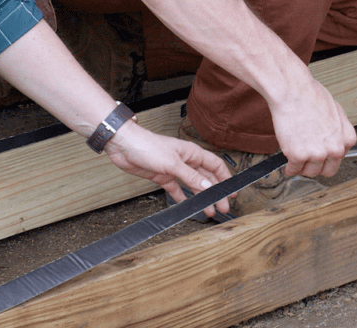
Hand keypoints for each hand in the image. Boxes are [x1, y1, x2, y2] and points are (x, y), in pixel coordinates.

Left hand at [104, 123, 232, 218]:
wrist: (125, 146)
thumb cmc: (148, 146)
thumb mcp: (173, 163)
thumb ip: (191, 176)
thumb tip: (208, 186)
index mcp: (193, 153)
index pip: (215, 165)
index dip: (225, 178)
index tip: (231, 191)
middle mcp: (186, 161)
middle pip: (206, 178)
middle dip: (215, 192)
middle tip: (222, 207)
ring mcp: (175, 169)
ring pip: (193, 185)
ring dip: (201, 197)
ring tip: (209, 210)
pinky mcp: (163, 176)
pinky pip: (176, 189)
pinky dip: (182, 197)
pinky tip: (187, 205)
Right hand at [269, 76, 355, 178]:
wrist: (293, 92)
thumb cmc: (311, 96)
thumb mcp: (336, 111)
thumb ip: (339, 130)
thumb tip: (335, 139)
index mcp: (347, 139)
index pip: (339, 159)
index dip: (327, 156)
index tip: (319, 154)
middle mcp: (335, 149)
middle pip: (327, 170)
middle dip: (317, 166)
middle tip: (307, 160)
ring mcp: (317, 154)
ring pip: (310, 172)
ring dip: (302, 168)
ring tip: (296, 159)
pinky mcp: (298, 156)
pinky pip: (293, 170)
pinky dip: (289, 168)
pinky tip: (287, 162)